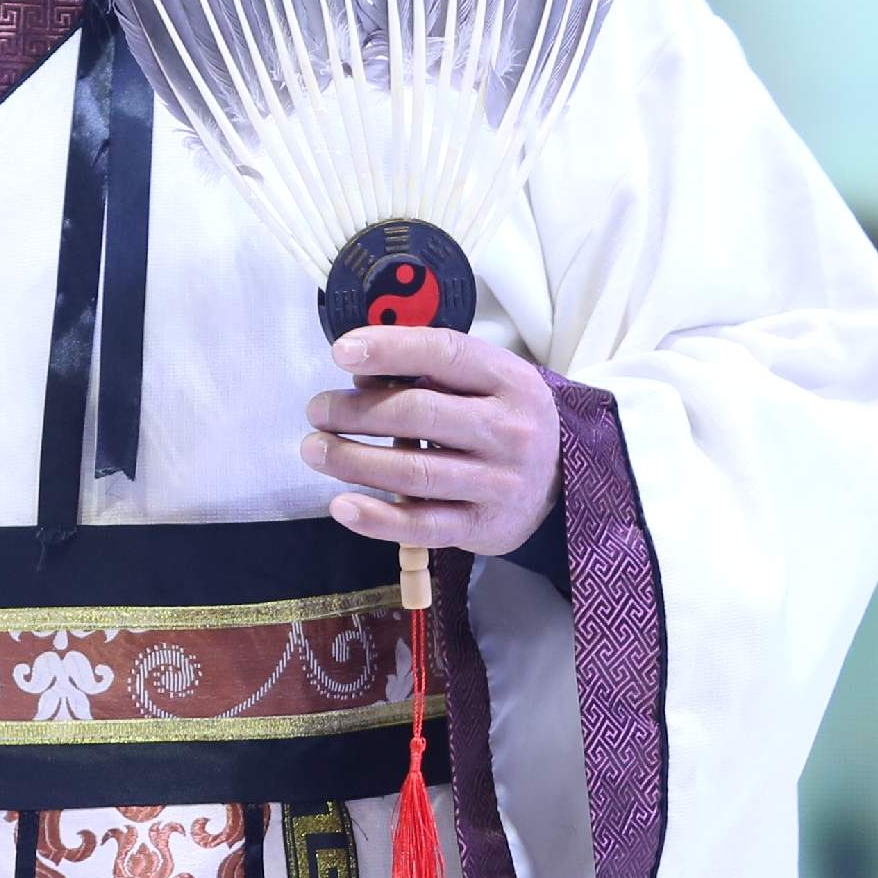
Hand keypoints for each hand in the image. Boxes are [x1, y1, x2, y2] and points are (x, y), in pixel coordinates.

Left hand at [302, 325, 557, 556]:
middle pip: (419, 415)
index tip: (341, 352)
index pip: (444, 354)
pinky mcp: (484, 527)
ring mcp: (499, 483)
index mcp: (510, 381)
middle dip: (356, 411)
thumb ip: (431, 371)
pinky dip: (377, 518)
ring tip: (316, 449)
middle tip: (318, 410)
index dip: (389, 349)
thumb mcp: (486, 381)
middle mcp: (509, 431)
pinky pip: (422, 526)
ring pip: (414, 472)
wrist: (561, 480)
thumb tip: (361, 372)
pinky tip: (342, 506)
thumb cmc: (504, 418)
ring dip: (353, 461)